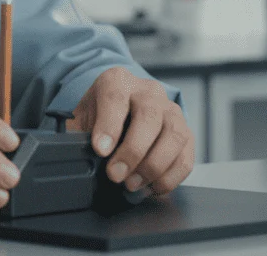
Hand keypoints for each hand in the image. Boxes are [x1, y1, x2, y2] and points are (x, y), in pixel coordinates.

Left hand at [71, 67, 194, 194]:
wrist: (119, 108)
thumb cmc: (99, 114)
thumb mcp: (82, 117)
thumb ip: (80, 134)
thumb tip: (82, 159)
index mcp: (118, 81)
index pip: (115, 98)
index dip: (109, 126)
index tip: (100, 150)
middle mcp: (148, 92)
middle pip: (149, 116)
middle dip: (133, 151)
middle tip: (116, 175)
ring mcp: (171, 111)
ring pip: (173, 136)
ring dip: (153, 166)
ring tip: (132, 184)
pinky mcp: (186, 132)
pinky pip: (186, 155)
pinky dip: (170, 177)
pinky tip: (151, 187)